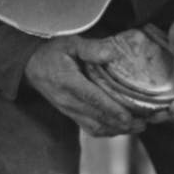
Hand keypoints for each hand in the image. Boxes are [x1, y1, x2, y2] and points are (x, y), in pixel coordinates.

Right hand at [24, 35, 147, 136]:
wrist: (30, 66)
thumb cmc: (51, 51)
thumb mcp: (69, 42)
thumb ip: (90, 48)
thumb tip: (111, 53)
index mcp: (68, 82)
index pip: (93, 100)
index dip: (112, 110)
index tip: (129, 117)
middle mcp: (68, 101)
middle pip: (97, 118)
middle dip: (121, 124)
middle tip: (144, 124)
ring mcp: (68, 110)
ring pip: (95, 127)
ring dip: (117, 130)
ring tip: (137, 127)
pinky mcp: (70, 114)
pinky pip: (90, 128)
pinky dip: (107, 131)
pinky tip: (121, 128)